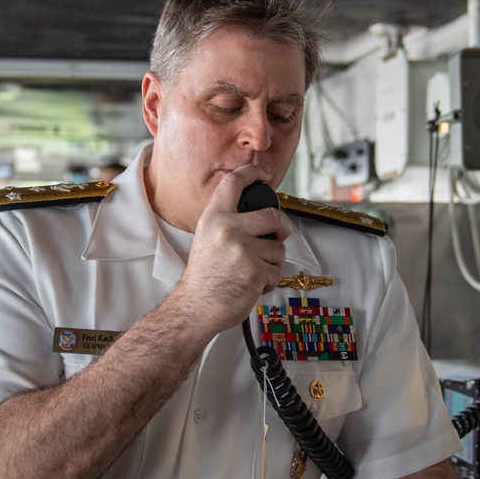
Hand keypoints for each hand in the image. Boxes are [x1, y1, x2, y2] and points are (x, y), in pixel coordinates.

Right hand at [172, 165, 291, 335]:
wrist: (196, 307)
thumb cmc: (204, 277)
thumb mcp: (207, 238)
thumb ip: (229, 223)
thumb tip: (261, 216)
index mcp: (214, 218)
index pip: (233, 182)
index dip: (251, 172)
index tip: (263, 173)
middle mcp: (228, 229)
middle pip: (273, 215)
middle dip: (282, 227)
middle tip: (279, 234)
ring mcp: (242, 249)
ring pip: (278, 247)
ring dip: (273, 261)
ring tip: (253, 271)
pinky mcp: (255, 270)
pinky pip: (276, 270)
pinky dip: (270, 280)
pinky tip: (253, 284)